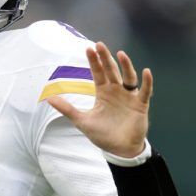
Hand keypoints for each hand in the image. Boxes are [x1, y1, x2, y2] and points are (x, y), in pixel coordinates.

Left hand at [48, 42, 151, 157]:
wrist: (119, 150)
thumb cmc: (102, 135)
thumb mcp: (82, 120)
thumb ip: (67, 109)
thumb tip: (48, 98)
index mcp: (103, 93)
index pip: (98, 73)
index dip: (94, 61)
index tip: (88, 48)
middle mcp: (116, 91)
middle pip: (111, 70)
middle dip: (105, 58)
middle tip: (99, 44)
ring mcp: (129, 97)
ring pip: (128, 77)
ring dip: (126, 65)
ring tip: (120, 54)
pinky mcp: (140, 105)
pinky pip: (144, 91)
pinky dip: (147, 82)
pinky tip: (146, 72)